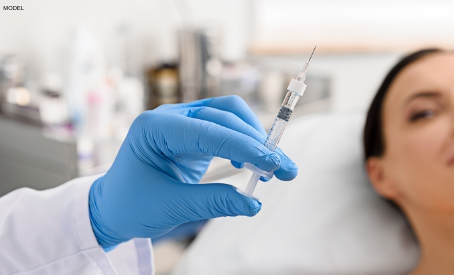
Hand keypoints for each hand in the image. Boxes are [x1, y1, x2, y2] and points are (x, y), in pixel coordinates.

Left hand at [88, 96, 297, 250]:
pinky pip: (225, 126)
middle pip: (225, 115)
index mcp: (154, 128)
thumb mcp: (171, 208)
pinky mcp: (193, 130)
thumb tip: (254, 204)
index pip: (210, 131)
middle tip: (285, 170)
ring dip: (254, 138)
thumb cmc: (131, 205)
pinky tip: (251, 164)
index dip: (245, 147)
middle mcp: (169, 117)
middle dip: (257, 143)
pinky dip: (243, 142)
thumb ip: (214, 202)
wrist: (112, 206)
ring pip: (229, 115)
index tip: (274, 164)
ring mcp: (182, 120)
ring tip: (272, 166)